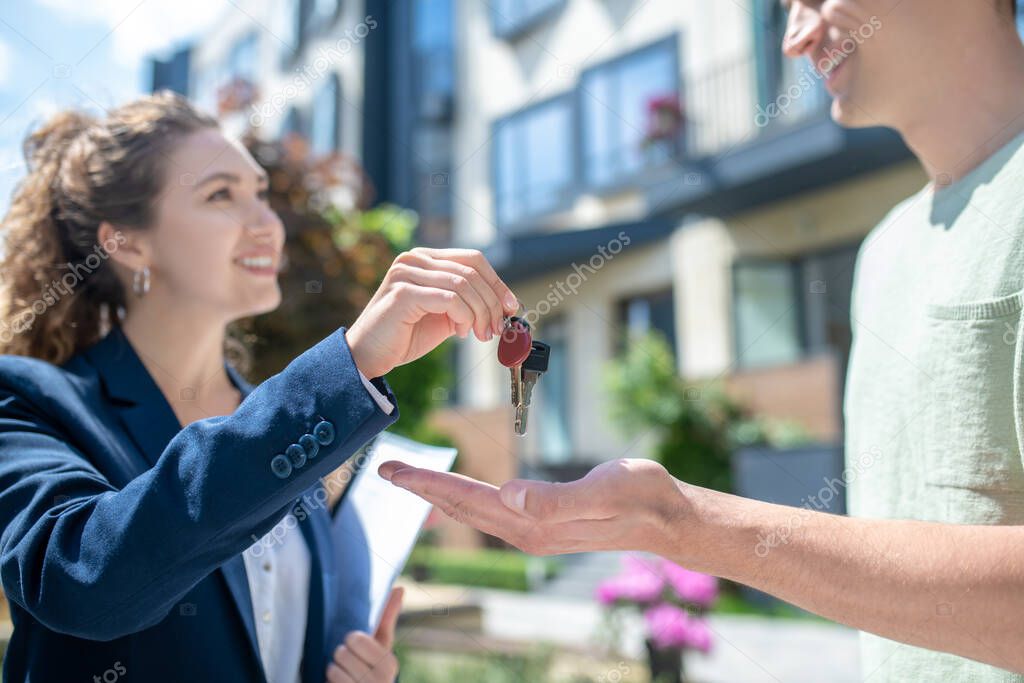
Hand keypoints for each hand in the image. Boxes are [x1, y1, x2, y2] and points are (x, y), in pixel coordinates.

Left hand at [326, 586, 402, 682]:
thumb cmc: (370, 666)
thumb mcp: (380, 646)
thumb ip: (387, 618)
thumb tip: (400, 588)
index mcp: (389, 663)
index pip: (357, 639)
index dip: (351, 639)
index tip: (354, 644)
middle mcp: (381, 681)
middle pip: (342, 653)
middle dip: (340, 655)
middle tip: (346, 661)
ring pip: (333, 670)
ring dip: (333, 670)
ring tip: (343, 674)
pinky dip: (328, 682)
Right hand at [345, 248, 518, 377]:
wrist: (368, 355)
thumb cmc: (404, 336)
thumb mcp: (444, 316)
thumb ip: (467, 304)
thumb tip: (504, 306)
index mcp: (425, 259)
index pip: (472, 259)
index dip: (496, 282)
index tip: (511, 307)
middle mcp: (414, 259)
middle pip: (471, 271)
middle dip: (491, 302)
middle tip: (497, 329)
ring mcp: (406, 273)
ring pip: (463, 285)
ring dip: (480, 313)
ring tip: (480, 334)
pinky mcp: (403, 292)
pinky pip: (449, 299)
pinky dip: (463, 317)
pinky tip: (460, 333)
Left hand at [377, 459, 684, 556]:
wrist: (666, 516)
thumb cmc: (639, 495)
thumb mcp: (602, 490)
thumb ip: (556, 499)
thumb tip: (509, 497)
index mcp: (533, 522)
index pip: (467, 500)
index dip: (427, 484)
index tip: (392, 470)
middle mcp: (526, 530)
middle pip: (460, 508)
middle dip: (421, 490)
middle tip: (386, 470)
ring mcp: (535, 530)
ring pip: (472, 513)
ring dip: (439, 496)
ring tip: (412, 482)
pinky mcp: (545, 524)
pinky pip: (491, 513)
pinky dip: (465, 501)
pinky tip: (460, 497)